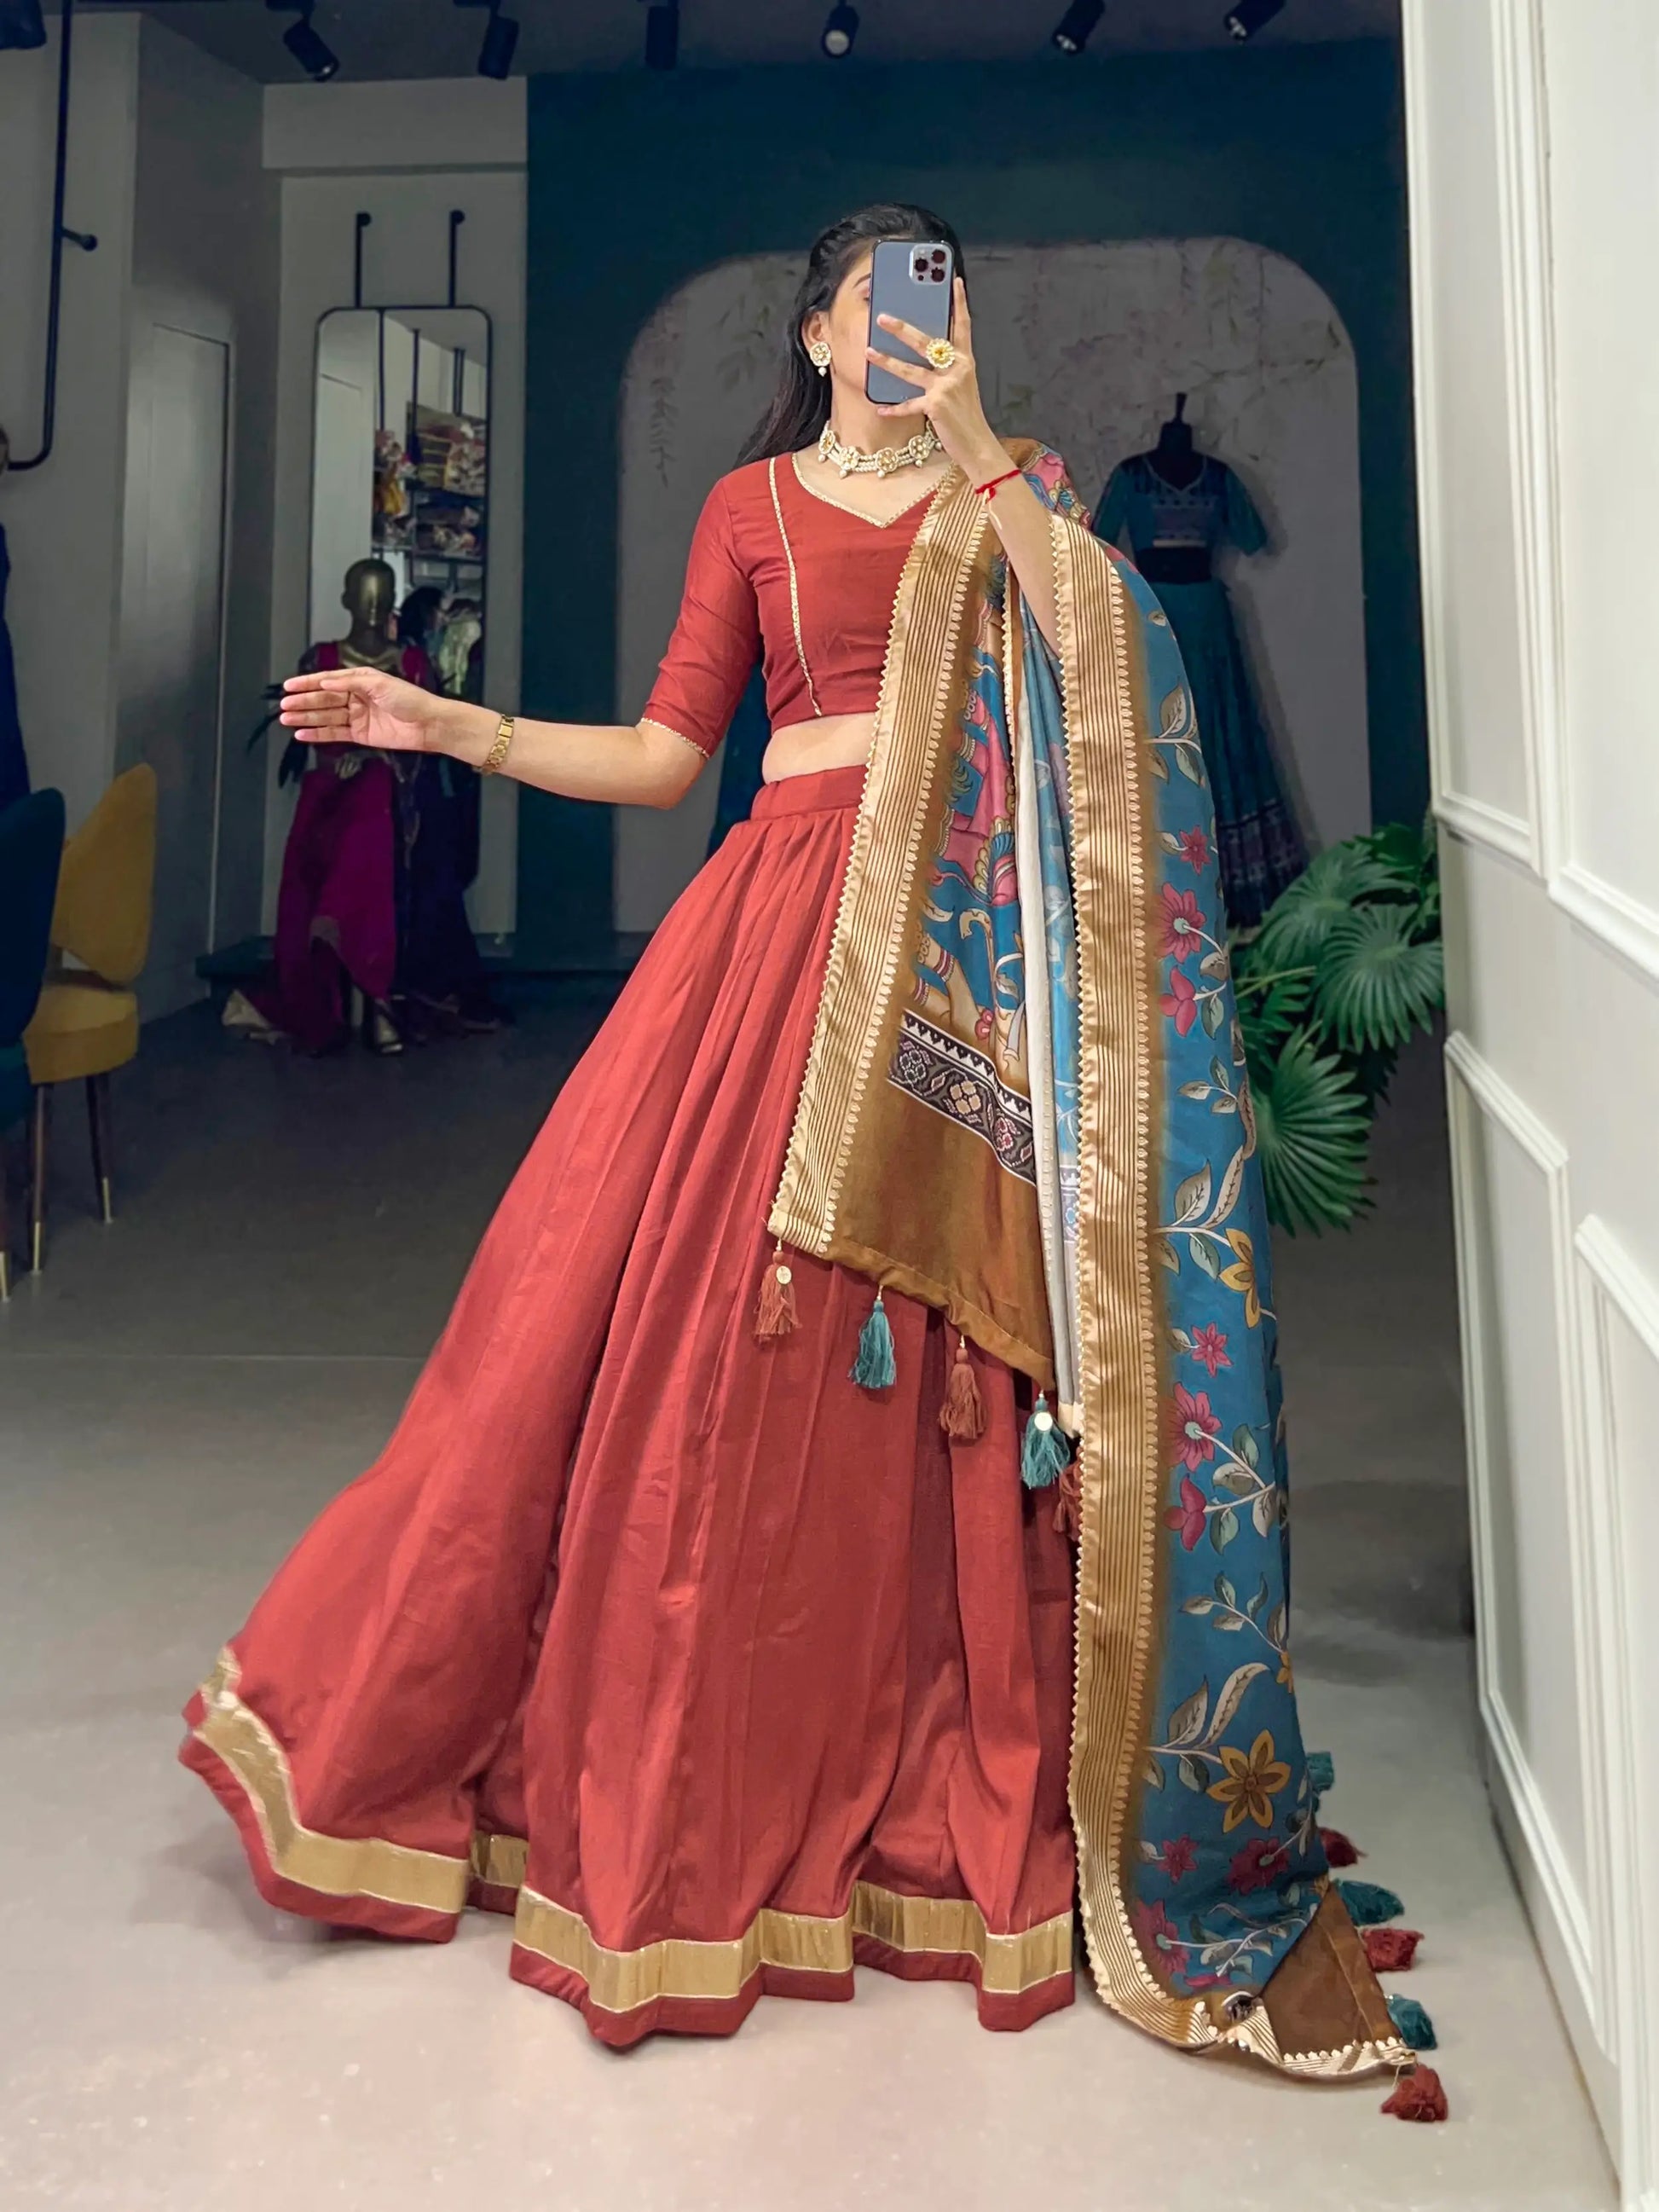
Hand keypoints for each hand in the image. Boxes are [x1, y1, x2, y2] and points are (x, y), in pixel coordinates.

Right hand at [280, 667, 457, 755]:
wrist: (429, 725)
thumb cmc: (410, 699)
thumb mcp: (380, 684)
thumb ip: (350, 683)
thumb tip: (326, 683)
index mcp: (360, 680)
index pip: (328, 681)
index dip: (307, 683)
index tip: (288, 686)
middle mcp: (356, 697)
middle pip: (323, 699)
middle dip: (303, 702)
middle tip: (283, 707)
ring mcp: (357, 716)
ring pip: (326, 716)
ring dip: (306, 718)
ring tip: (286, 720)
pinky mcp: (361, 734)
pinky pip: (335, 733)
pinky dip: (318, 734)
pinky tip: (302, 734)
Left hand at [866, 278, 1003, 479]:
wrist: (977, 444)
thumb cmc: (966, 414)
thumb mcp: (962, 384)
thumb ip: (946, 367)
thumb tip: (923, 351)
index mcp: (965, 360)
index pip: (963, 325)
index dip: (959, 303)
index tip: (955, 281)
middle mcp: (957, 369)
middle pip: (926, 342)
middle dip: (902, 329)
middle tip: (882, 317)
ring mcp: (946, 387)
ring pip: (910, 370)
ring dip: (887, 361)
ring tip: (869, 352)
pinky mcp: (936, 406)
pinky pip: (908, 405)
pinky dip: (893, 408)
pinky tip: (879, 408)